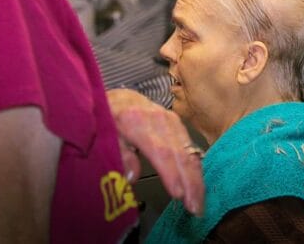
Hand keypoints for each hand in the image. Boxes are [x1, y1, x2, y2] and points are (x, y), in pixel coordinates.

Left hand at [106, 89, 204, 215]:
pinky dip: (195, 169)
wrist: (120, 96)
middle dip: (191, 182)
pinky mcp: (179, 125)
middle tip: (195, 208)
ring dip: (196, 179)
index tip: (179, 195)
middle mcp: (160, 119)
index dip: (171, 173)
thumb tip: (131, 178)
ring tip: (198, 203)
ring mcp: (172, 121)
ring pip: (189, 151)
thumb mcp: (104, 133)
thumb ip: (119, 154)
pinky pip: (190, 148)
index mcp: (137, 121)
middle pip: (180, 153)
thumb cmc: (108, 117)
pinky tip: (197, 186)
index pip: (160, 150)